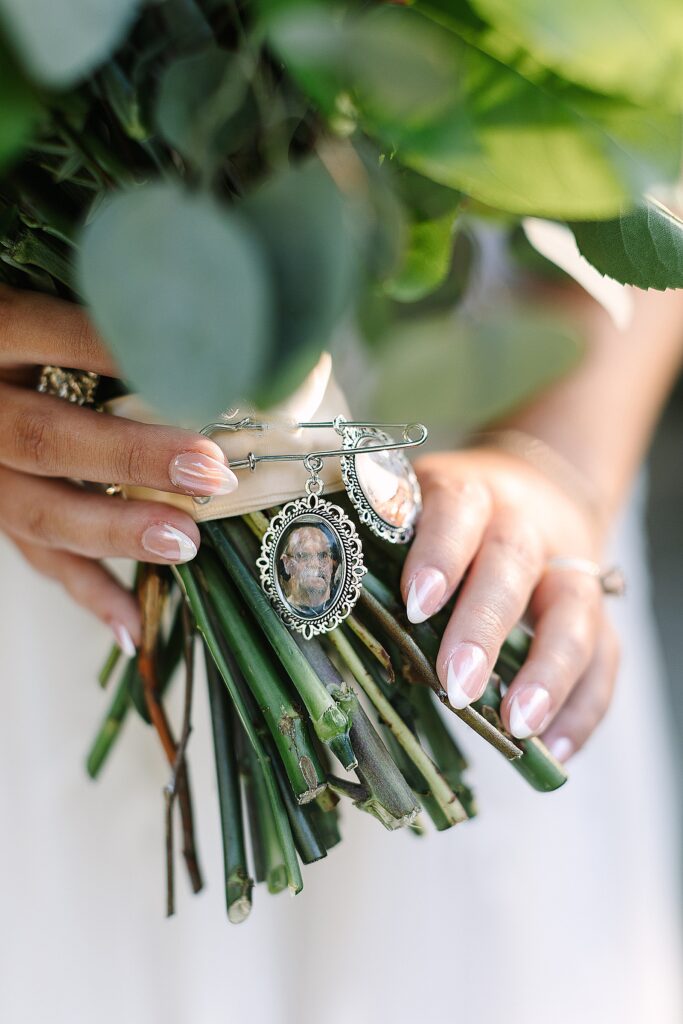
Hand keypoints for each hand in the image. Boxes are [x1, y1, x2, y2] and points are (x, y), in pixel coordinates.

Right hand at [0, 285, 237, 652]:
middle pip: (45, 438)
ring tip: (185, 544)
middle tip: (209, 472)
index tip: (202, 370)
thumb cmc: (22, 334)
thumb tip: (228, 332)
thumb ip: (107, 315)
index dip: (120, 353)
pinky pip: (38, 559)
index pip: (53, 334)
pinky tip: (134, 627)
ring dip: (115, 532)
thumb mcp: (38, 306)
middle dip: (131, 458)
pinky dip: (89, 593)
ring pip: (39, 512)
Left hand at [401, 447, 619, 762]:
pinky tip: (554, 750)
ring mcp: (568, 565)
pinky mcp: (595, 607)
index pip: (457, 510)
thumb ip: (377, 547)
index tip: (416, 604)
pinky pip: (605, 655)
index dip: (439, 553)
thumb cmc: (448, 516)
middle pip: (513, 565)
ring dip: (550, 671)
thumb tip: (312, 599)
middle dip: (485, 627)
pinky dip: (585, 705)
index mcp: (468, 493)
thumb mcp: (412, 509)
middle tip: (457, 687)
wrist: (535, 488)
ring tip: (517, 727)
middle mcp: (524, 524)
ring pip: (575, 611)